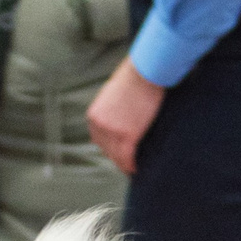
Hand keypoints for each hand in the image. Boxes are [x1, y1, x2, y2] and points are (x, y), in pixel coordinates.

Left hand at [84, 59, 165, 176]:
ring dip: (124, 164)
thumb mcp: (114, 92)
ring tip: (133, 169)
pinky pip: (127, 156)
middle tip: (128, 164)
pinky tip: (137, 169)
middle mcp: (99, 125)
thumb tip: (120, 113)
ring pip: (116, 156)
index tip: (119, 154)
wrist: (145, 70)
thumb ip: (111, 107)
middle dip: (117, 158)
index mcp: (94, 115)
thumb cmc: (135, 75)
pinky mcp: (128, 134)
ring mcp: (112, 131)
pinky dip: (131, 165)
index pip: (98, 139)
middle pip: (107, 149)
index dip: (110, 148)